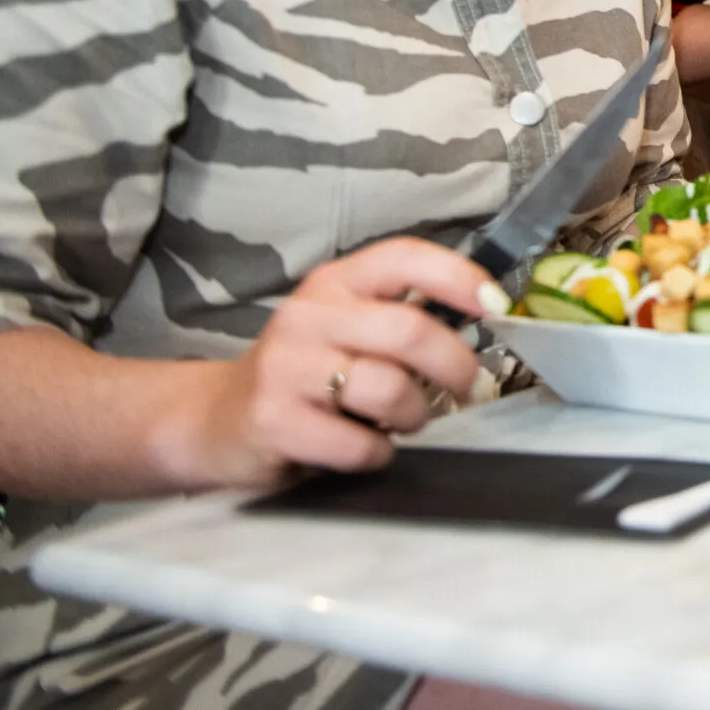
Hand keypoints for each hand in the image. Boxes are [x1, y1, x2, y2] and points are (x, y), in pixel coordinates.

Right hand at [162, 239, 493, 487]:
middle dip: (454, 365)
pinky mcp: (273, 420)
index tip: (495, 306)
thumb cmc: (304, 371)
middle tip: (465, 386)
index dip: (459, 278)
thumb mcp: (347, 325)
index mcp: (336, 282)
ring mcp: (286, 367)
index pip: (405, 258)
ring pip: (388, 388)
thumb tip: (486, 312)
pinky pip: (357, 442)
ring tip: (405, 419)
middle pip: (409, 331)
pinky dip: (377, 452)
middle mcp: (309, 315)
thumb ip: (403, 313)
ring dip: (415, 413)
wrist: (215, 419)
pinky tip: (365, 447)